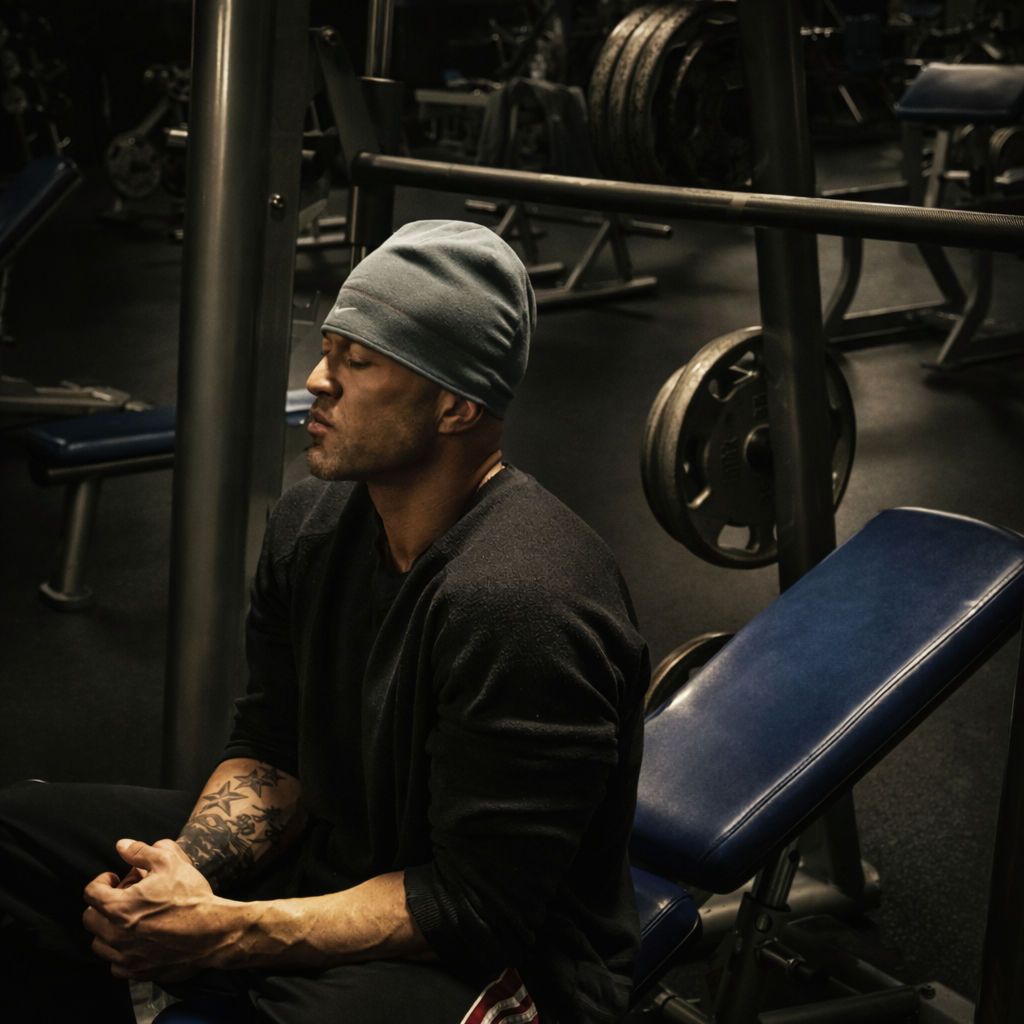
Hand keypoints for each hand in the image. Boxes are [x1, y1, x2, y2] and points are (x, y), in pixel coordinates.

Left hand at [83, 837, 235, 980]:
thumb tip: (122, 846)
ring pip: (99, 943)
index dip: (102, 880)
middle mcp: (115, 935)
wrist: (212, 933)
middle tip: (126, 896)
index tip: (116, 878)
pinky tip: (138, 940)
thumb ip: (141, 852)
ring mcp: (125, 956)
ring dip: (109, 929)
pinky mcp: (136, 972)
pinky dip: (121, 952)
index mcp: (119, 907)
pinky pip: (115, 964)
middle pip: (90, 919)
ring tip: (131, 918)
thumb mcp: (169, 862)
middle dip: (104, 903)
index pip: (90, 893)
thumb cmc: (190, 897)